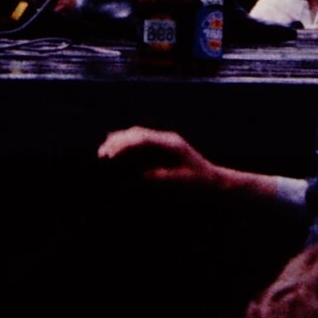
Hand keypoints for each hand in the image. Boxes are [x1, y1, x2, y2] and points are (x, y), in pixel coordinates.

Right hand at [98, 126, 223, 186]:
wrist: (215, 182)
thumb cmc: (200, 184)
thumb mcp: (181, 182)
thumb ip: (161, 177)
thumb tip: (139, 176)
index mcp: (171, 144)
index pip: (142, 139)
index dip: (124, 146)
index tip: (110, 155)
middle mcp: (167, 139)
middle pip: (137, 133)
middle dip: (118, 141)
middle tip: (102, 154)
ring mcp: (165, 142)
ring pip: (138, 135)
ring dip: (121, 141)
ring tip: (104, 152)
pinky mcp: (163, 149)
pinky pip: (142, 142)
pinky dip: (127, 145)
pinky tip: (117, 152)